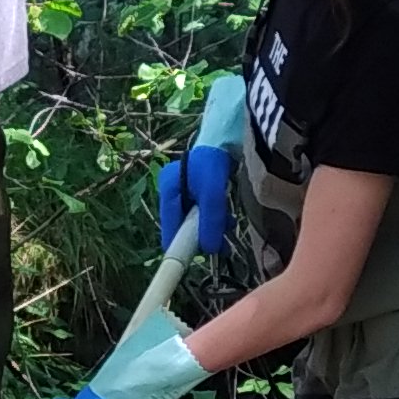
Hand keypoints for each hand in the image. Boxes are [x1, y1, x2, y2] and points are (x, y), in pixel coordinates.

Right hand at [159, 143, 234, 260]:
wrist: (226, 136)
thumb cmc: (215, 162)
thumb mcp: (214, 192)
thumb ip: (210, 220)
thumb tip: (209, 248)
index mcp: (168, 191)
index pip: (170, 230)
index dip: (181, 248)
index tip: (193, 262)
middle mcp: (172, 193)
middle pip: (184, 227)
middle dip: (202, 236)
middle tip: (222, 245)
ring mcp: (184, 192)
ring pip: (196, 221)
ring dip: (212, 227)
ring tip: (230, 225)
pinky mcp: (197, 191)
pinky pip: (203, 212)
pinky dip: (215, 217)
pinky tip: (228, 217)